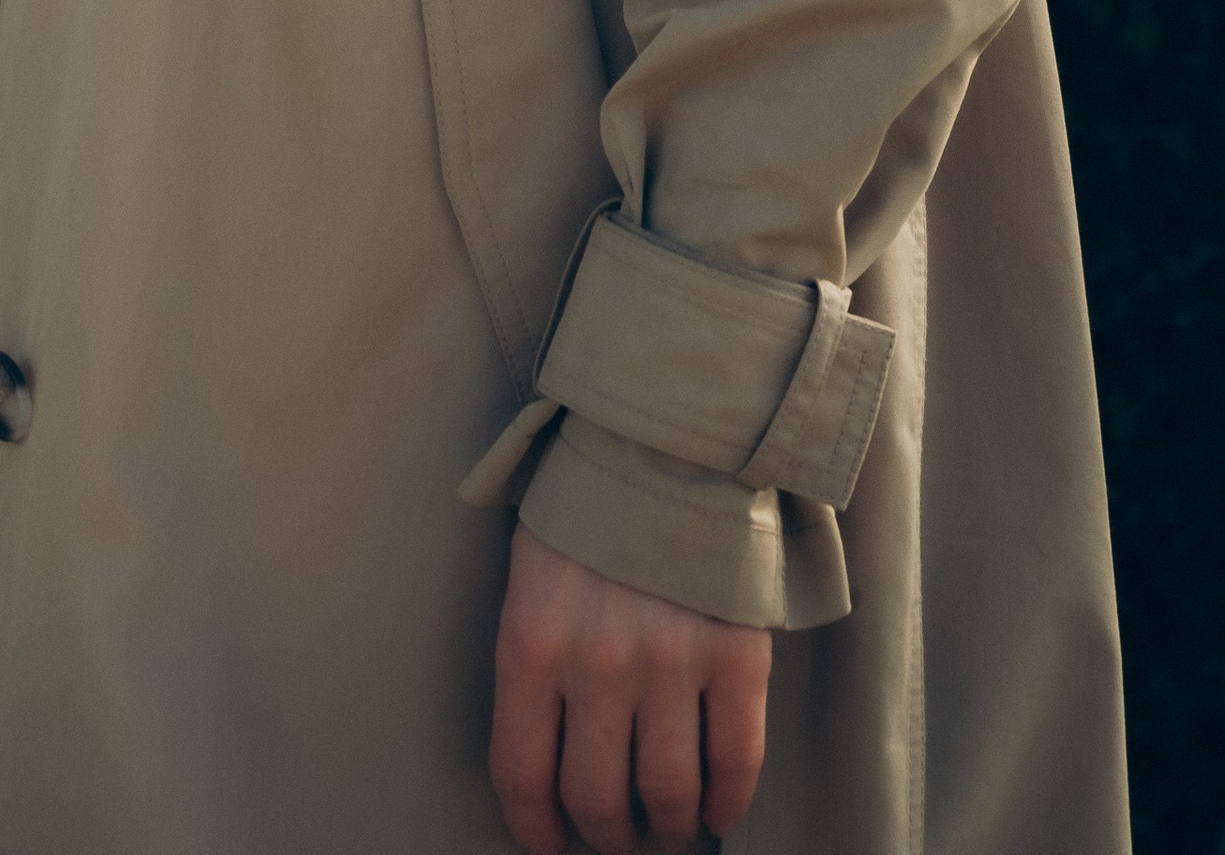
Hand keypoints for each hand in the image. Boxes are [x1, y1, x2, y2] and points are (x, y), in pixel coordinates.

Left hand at [490, 526, 769, 853]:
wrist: (658, 442)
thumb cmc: (583, 514)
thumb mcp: (528, 581)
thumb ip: (533, 665)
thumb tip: (545, 763)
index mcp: (530, 642)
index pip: (521, 773)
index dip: (534, 827)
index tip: (546, 843)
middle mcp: (597, 663)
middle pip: (599, 801)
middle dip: (606, 836)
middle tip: (615, 837)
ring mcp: (670, 661)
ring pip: (669, 796)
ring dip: (668, 829)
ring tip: (667, 829)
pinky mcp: (734, 655)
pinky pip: (736, 761)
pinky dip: (728, 802)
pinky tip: (717, 810)